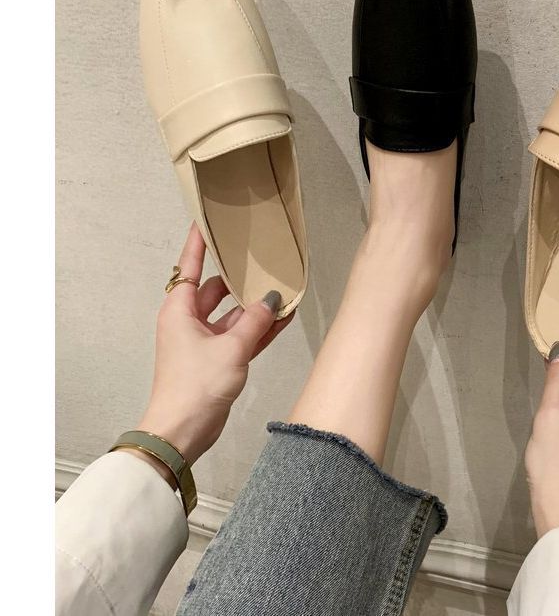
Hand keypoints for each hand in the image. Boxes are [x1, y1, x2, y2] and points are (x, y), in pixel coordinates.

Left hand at [129, 224, 290, 474]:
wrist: (183, 432)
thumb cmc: (196, 384)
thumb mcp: (231, 348)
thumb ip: (255, 321)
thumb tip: (273, 300)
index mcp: (180, 310)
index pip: (190, 267)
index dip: (198, 243)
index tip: (207, 220)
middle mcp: (189, 321)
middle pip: (217, 290)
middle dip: (240, 279)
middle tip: (263, 258)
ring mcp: (204, 342)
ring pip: (233, 315)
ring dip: (255, 308)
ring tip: (284, 289)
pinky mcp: (218, 360)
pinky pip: (241, 336)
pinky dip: (258, 329)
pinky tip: (283, 318)